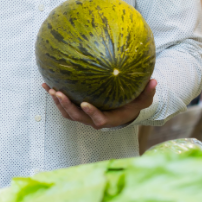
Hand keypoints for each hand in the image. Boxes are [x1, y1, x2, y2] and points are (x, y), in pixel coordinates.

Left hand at [42, 79, 156, 128]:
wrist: (122, 109)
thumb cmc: (133, 104)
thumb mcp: (143, 99)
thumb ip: (148, 92)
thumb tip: (154, 81)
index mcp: (109, 119)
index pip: (98, 120)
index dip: (91, 113)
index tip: (84, 103)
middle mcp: (94, 119)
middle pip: (77, 117)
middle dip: (66, 106)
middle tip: (59, 93)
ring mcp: (84, 116)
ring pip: (67, 113)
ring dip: (58, 102)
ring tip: (51, 89)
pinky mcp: (77, 109)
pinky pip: (63, 105)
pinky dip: (55, 97)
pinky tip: (46, 84)